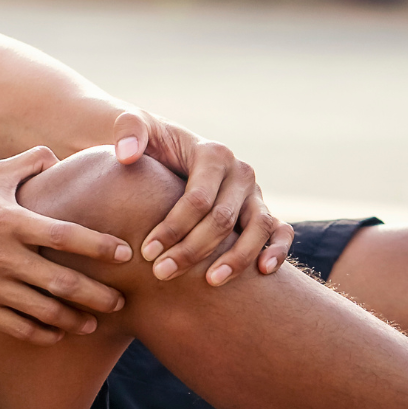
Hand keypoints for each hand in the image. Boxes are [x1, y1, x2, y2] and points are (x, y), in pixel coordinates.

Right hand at [0, 147, 131, 343]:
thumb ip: (24, 164)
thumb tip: (56, 155)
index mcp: (8, 221)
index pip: (65, 235)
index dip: (98, 245)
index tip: (125, 253)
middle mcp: (2, 257)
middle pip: (62, 282)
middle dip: (97, 295)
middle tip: (122, 300)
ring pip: (43, 311)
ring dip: (74, 320)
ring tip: (96, 323)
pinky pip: (17, 327)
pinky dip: (42, 333)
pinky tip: (58, 333)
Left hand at [112, 109, 295, 286]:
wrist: (169, 151)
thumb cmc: (149, 144)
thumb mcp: (133, 127)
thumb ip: (127, 130)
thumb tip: (127, 154)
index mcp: (213, 153)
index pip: (198, 198)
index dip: (173, 227)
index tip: (146, 252)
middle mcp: (240, 172)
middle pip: (223, 219)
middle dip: (192, 250)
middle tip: (161, 273)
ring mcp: (254, 193)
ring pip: (258, 227)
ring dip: (237, 259)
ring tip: (210, 281)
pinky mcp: (262, 210)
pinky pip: (280, 230)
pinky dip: (277, 250)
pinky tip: (262, 272)